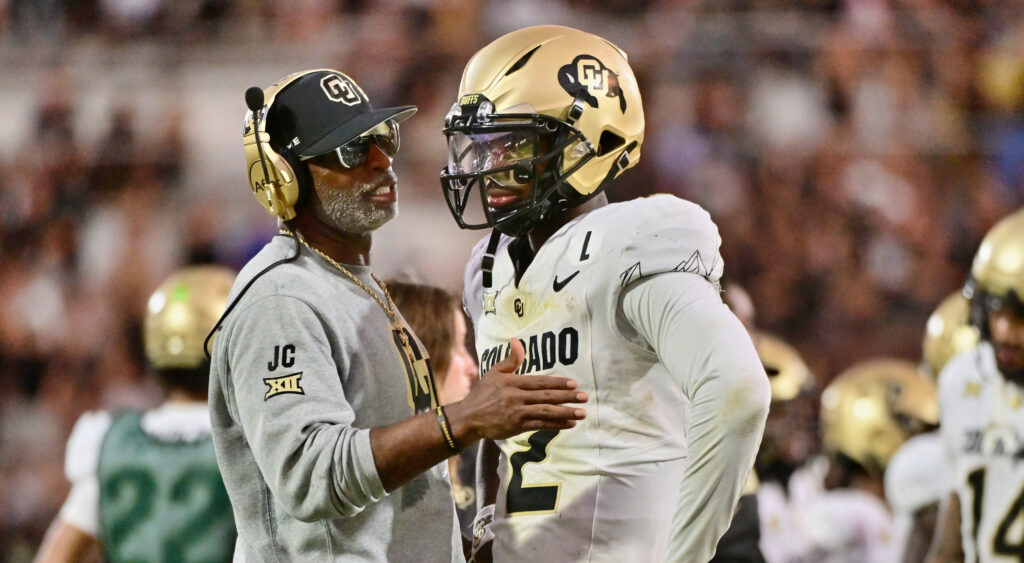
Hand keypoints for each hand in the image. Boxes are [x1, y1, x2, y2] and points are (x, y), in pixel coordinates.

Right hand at [445, 339, 586, 443]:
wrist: (469, 417)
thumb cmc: (483, 393)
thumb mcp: (494, 372)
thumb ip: (510, 360)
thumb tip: (517, 341)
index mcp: (512, 382)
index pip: (539, 381)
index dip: (557, 382)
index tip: (574, 383)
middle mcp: (516, 397)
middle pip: (546, 396)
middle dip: (567, 397)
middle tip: (585, 397)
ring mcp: (517, 413)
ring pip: (546, 412)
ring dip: (566, 412)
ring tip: (582, 412)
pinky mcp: (517, 426)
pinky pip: (540, 425)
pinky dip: (556, 424)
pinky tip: (570, 423)